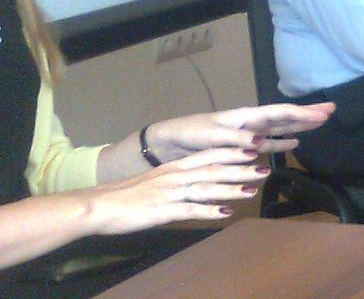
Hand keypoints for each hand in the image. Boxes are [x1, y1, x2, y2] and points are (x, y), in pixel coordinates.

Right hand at [83, 147, 270, 235]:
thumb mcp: (155, 180)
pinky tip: (226, 213)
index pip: (209, 156)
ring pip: (206, 188)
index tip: (254, 149)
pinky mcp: (163, 211)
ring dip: (231, 189)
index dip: (233, 153)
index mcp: (174, 167)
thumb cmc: (126, 195)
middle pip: (214, 170)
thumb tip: (198, 180)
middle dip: (241, 170)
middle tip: (265, 169)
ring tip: (253, 190)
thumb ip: (177, 178)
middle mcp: (175, 176)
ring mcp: (170, 193)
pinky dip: (209, 211)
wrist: (99, 205)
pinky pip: (190, 210)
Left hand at [146, 102, 333, 160]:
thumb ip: (236, 138)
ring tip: (319, 123)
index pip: (279, 112)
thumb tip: (262, 141)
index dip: (303, 112)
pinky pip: (267, 145)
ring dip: (298, 126)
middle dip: (307, 113)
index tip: (324, 112)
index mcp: (245, 116)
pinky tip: (294, 144)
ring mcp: (247, 135)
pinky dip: (281, 144)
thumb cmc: (189, 135)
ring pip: (280, 129)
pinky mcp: (241, 148)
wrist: (168, 143)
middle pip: (284, 117)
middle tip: (331, 111)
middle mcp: (251, 123)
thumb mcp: (211, 135)